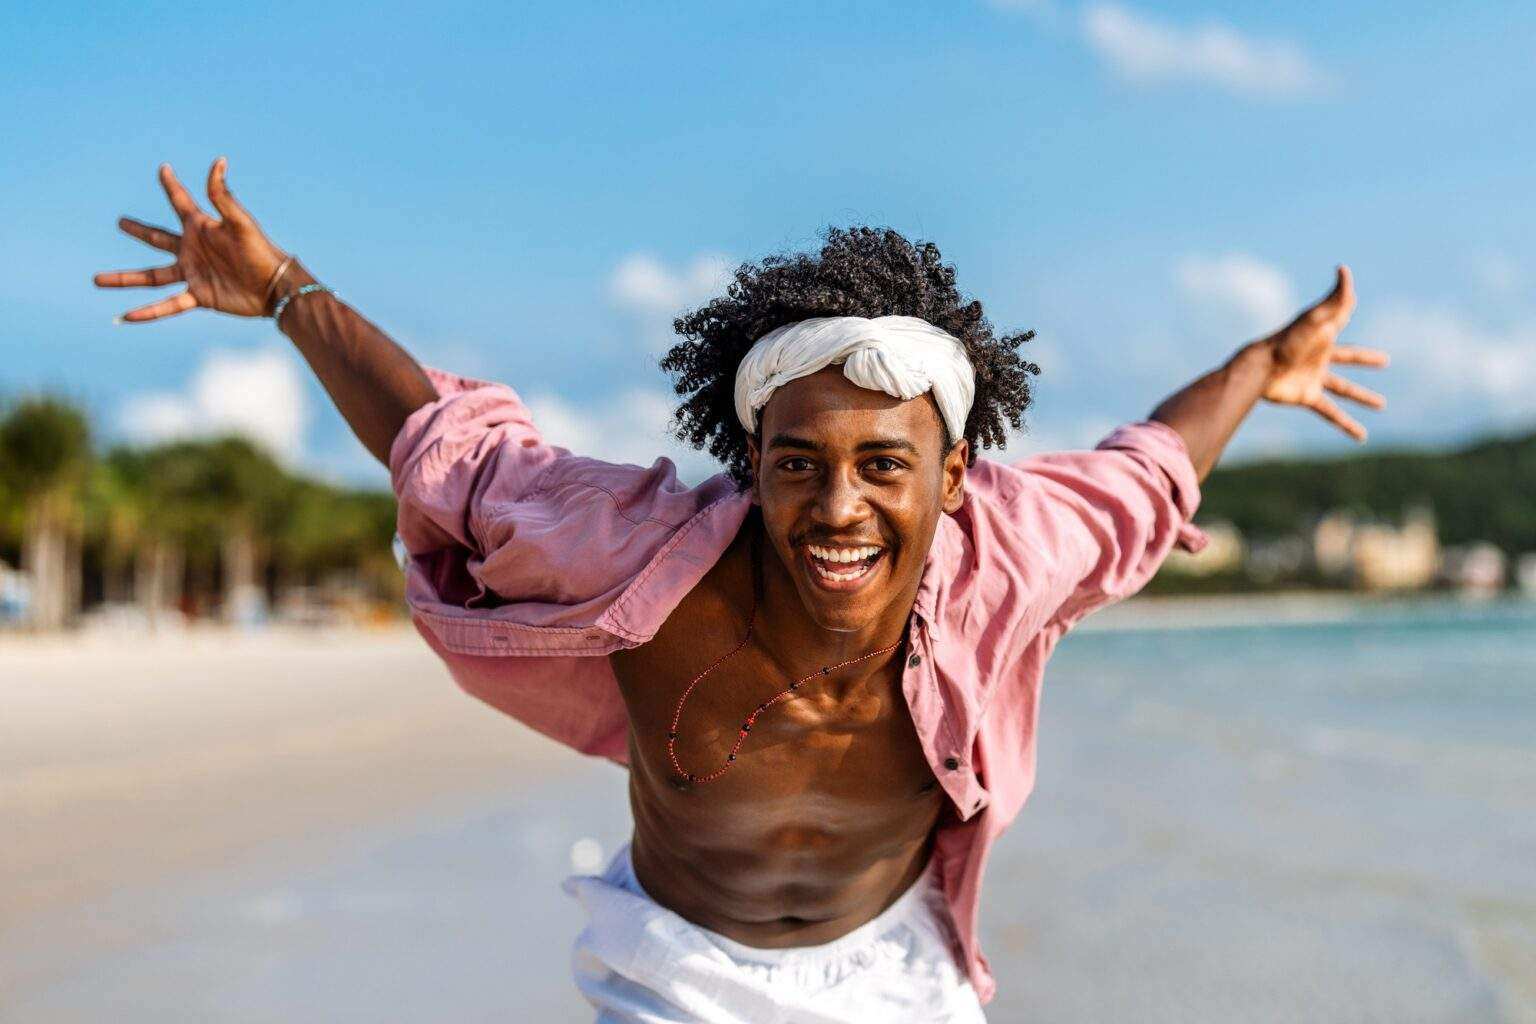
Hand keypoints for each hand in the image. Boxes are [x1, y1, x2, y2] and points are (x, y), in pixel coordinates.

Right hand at [94, 158, 286, 321]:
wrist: (274, 287)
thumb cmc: (261, 252)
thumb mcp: (240, 222)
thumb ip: (222, 195)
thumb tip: (218, 161)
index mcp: (201, 228)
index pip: (180, 202)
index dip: (171, 186)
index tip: (163, 169)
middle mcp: (193, 249)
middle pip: (158, 239)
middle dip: (138, 230)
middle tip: (119, 222)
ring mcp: (194, 273)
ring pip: (152, 276)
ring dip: (125, 279)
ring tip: (97, 280)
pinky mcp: (199, 296)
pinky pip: (168, 304)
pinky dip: (148, 312)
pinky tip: (125, 316)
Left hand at [1259, 265, 1388, 440]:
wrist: (1262, 368)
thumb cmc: (1288, 341)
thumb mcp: (1316, 317)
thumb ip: (1335, 297)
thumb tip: (1344, 268)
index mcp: (1323, 337)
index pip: (1344, 324)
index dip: (1351, 313)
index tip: (1353, 300)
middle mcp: (1319, 358)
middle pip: (1348, 358)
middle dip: (1365, 358)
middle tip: (1385, 361)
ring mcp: (1313, 378)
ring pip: (1343, 389)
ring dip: (1362, 398)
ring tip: (1382, 406)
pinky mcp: (1306, 396)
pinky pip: (1330, 412)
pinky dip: (1345, 424)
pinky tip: (1360, 436)